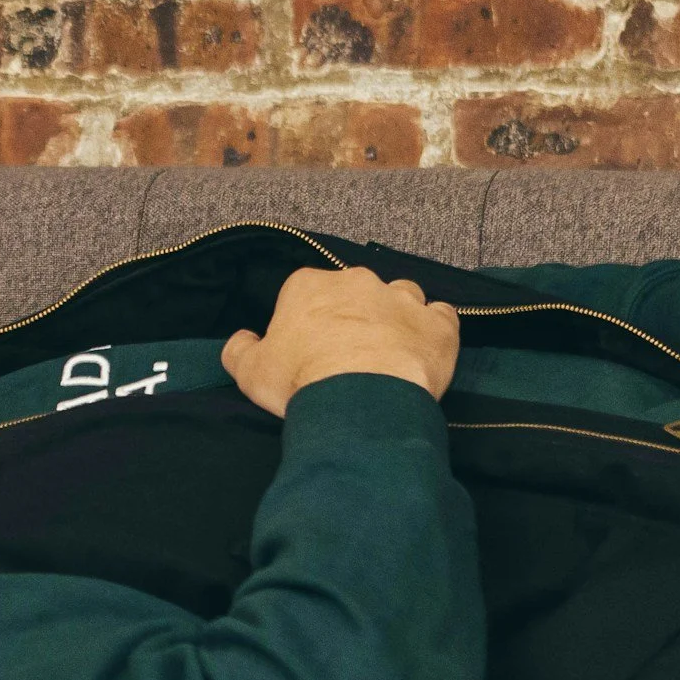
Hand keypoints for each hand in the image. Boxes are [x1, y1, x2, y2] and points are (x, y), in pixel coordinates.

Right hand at [222, 266, 459, 418]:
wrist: (359, 398)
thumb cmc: (299, 379)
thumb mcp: (249, 372)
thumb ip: (239, 350)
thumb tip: (242, 339)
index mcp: (308, 286)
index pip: (305, 292)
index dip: (306, 320)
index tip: (307, 349)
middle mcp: (356, 281)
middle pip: (355, 291)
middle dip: (353, 314)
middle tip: (347, 354)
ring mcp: (401, 299)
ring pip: (402, 296)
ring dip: (396, 316)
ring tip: (389, 351)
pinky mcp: (437, 324)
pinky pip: (440, 317)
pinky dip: (433, 329)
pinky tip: (424, 350)